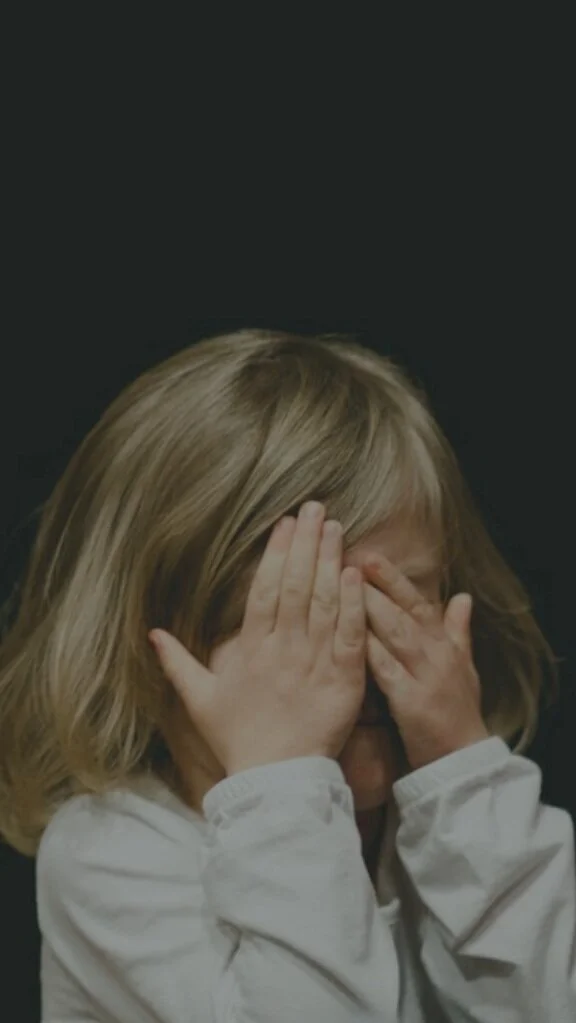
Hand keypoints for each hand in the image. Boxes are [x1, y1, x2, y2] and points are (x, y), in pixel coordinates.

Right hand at [149, 503, 367, 776]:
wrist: (276, 781)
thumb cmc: (238, 740)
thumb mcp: (201, 701)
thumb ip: (178, 664)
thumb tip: (153, 633)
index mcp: (251, 650)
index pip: (265, 590)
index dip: (275, 554)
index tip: (285, 524)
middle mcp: (283, 650)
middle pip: (296, 586)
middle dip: (307, 544)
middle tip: (317, 509)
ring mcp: (314, 664)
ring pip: (323, 603)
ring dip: (331, 562)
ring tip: (337, 529)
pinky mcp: (343, 681)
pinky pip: (349, 636)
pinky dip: (353, 604)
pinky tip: (356, 574)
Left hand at [357, 553, 489, 771]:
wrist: (463, 762)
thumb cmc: (458, 713)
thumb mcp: (463, 668)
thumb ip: (457, 631)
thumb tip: (464, 596)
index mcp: (443, 644)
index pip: (416, 602)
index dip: (392, 578)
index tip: (368, 554)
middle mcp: (436, 654)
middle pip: (403, 611)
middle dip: (376, 584)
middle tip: (348, 557)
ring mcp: (426, 676)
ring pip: (395, 633)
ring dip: (370, 607)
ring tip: (344, 584)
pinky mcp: (412, 702)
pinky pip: (387, 670)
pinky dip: (369, 651)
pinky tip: (347, 636)